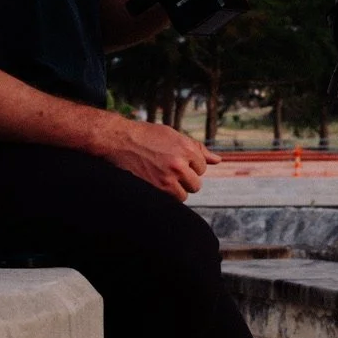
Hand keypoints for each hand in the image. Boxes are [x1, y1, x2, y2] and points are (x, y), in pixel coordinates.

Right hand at [90, 114, 217, 200]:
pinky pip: (171, 201)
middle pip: (195, 184)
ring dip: (176, 189)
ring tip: (162, 177)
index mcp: (187, 149)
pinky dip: (165, 195)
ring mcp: (167, 178)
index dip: (190, 165)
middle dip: (185, 179)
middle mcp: (180, 164)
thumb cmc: (147, 135)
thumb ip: (198, 149)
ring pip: (184, 195)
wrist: (119, 140)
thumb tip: (218, 160)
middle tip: (168, 170)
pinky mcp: (155, 189)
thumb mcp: (174, 136)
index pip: (201, 167)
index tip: (175, 159)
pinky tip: (156, 183)